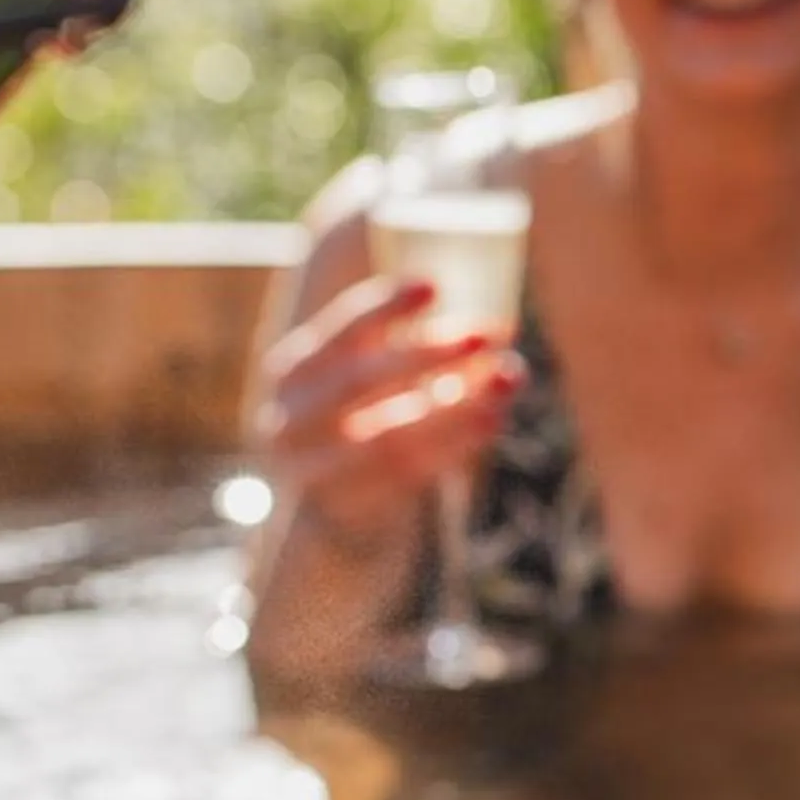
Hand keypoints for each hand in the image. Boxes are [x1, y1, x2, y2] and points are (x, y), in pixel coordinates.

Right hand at [253, 275, 521, 543]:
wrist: (328, 514)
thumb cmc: (360, 426)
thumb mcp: (360, 383)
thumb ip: (400, 352)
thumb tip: (492, 327)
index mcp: (295, 369)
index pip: (339, 331)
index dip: (384, 306)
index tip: (434, 285)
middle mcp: (291, 416)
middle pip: (363, 380)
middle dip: (430, 353)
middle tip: (491, 332)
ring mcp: (308, 467)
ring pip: (389, 432)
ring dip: (455, 405)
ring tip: (508, 378)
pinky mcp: (339, 507)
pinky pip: (403, 473)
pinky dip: (452, 445)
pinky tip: (492, 420)